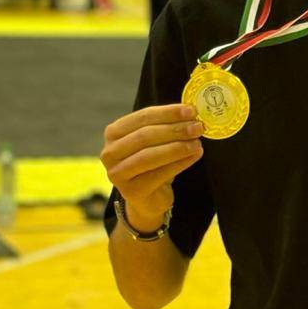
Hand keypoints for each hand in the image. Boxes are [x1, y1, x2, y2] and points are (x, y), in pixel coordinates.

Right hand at [100, 104, 204, 227]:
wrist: (149, 198)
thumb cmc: (153, 164)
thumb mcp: (155, 142)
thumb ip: (166, 126)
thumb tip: (191, 112)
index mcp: (114, 133)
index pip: (143, 117)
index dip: (168, 113)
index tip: (191, 110)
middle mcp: (109, 152)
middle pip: (145, 136)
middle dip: (175, 130)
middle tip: (198, 127)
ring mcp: (117, 173)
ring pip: (149, 156)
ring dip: (177, 147)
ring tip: (197, 143)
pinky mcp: (131, 191)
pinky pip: (158, 174)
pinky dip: (179, 163)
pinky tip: (195, 156)